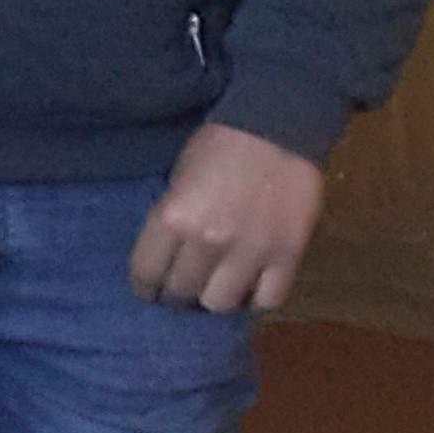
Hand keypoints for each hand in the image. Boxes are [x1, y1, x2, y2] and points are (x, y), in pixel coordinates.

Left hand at [130, 119, 323, 313]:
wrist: (276, 129)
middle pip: (181, 292)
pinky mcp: (288, 255)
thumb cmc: (217, 146)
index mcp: (173, 218)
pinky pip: (268, 299)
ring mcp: (250, 251)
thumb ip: (171, 221)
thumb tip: (167, 258)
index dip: (145, 287)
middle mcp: (208, 240)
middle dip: (176, 295)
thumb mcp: (176, 180)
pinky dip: (255, 300)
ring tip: (215, 289)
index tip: (148, 290)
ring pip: (220, 303)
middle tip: (180, 291)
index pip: (146, 273)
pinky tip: (249, 289)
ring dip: (213, 299)